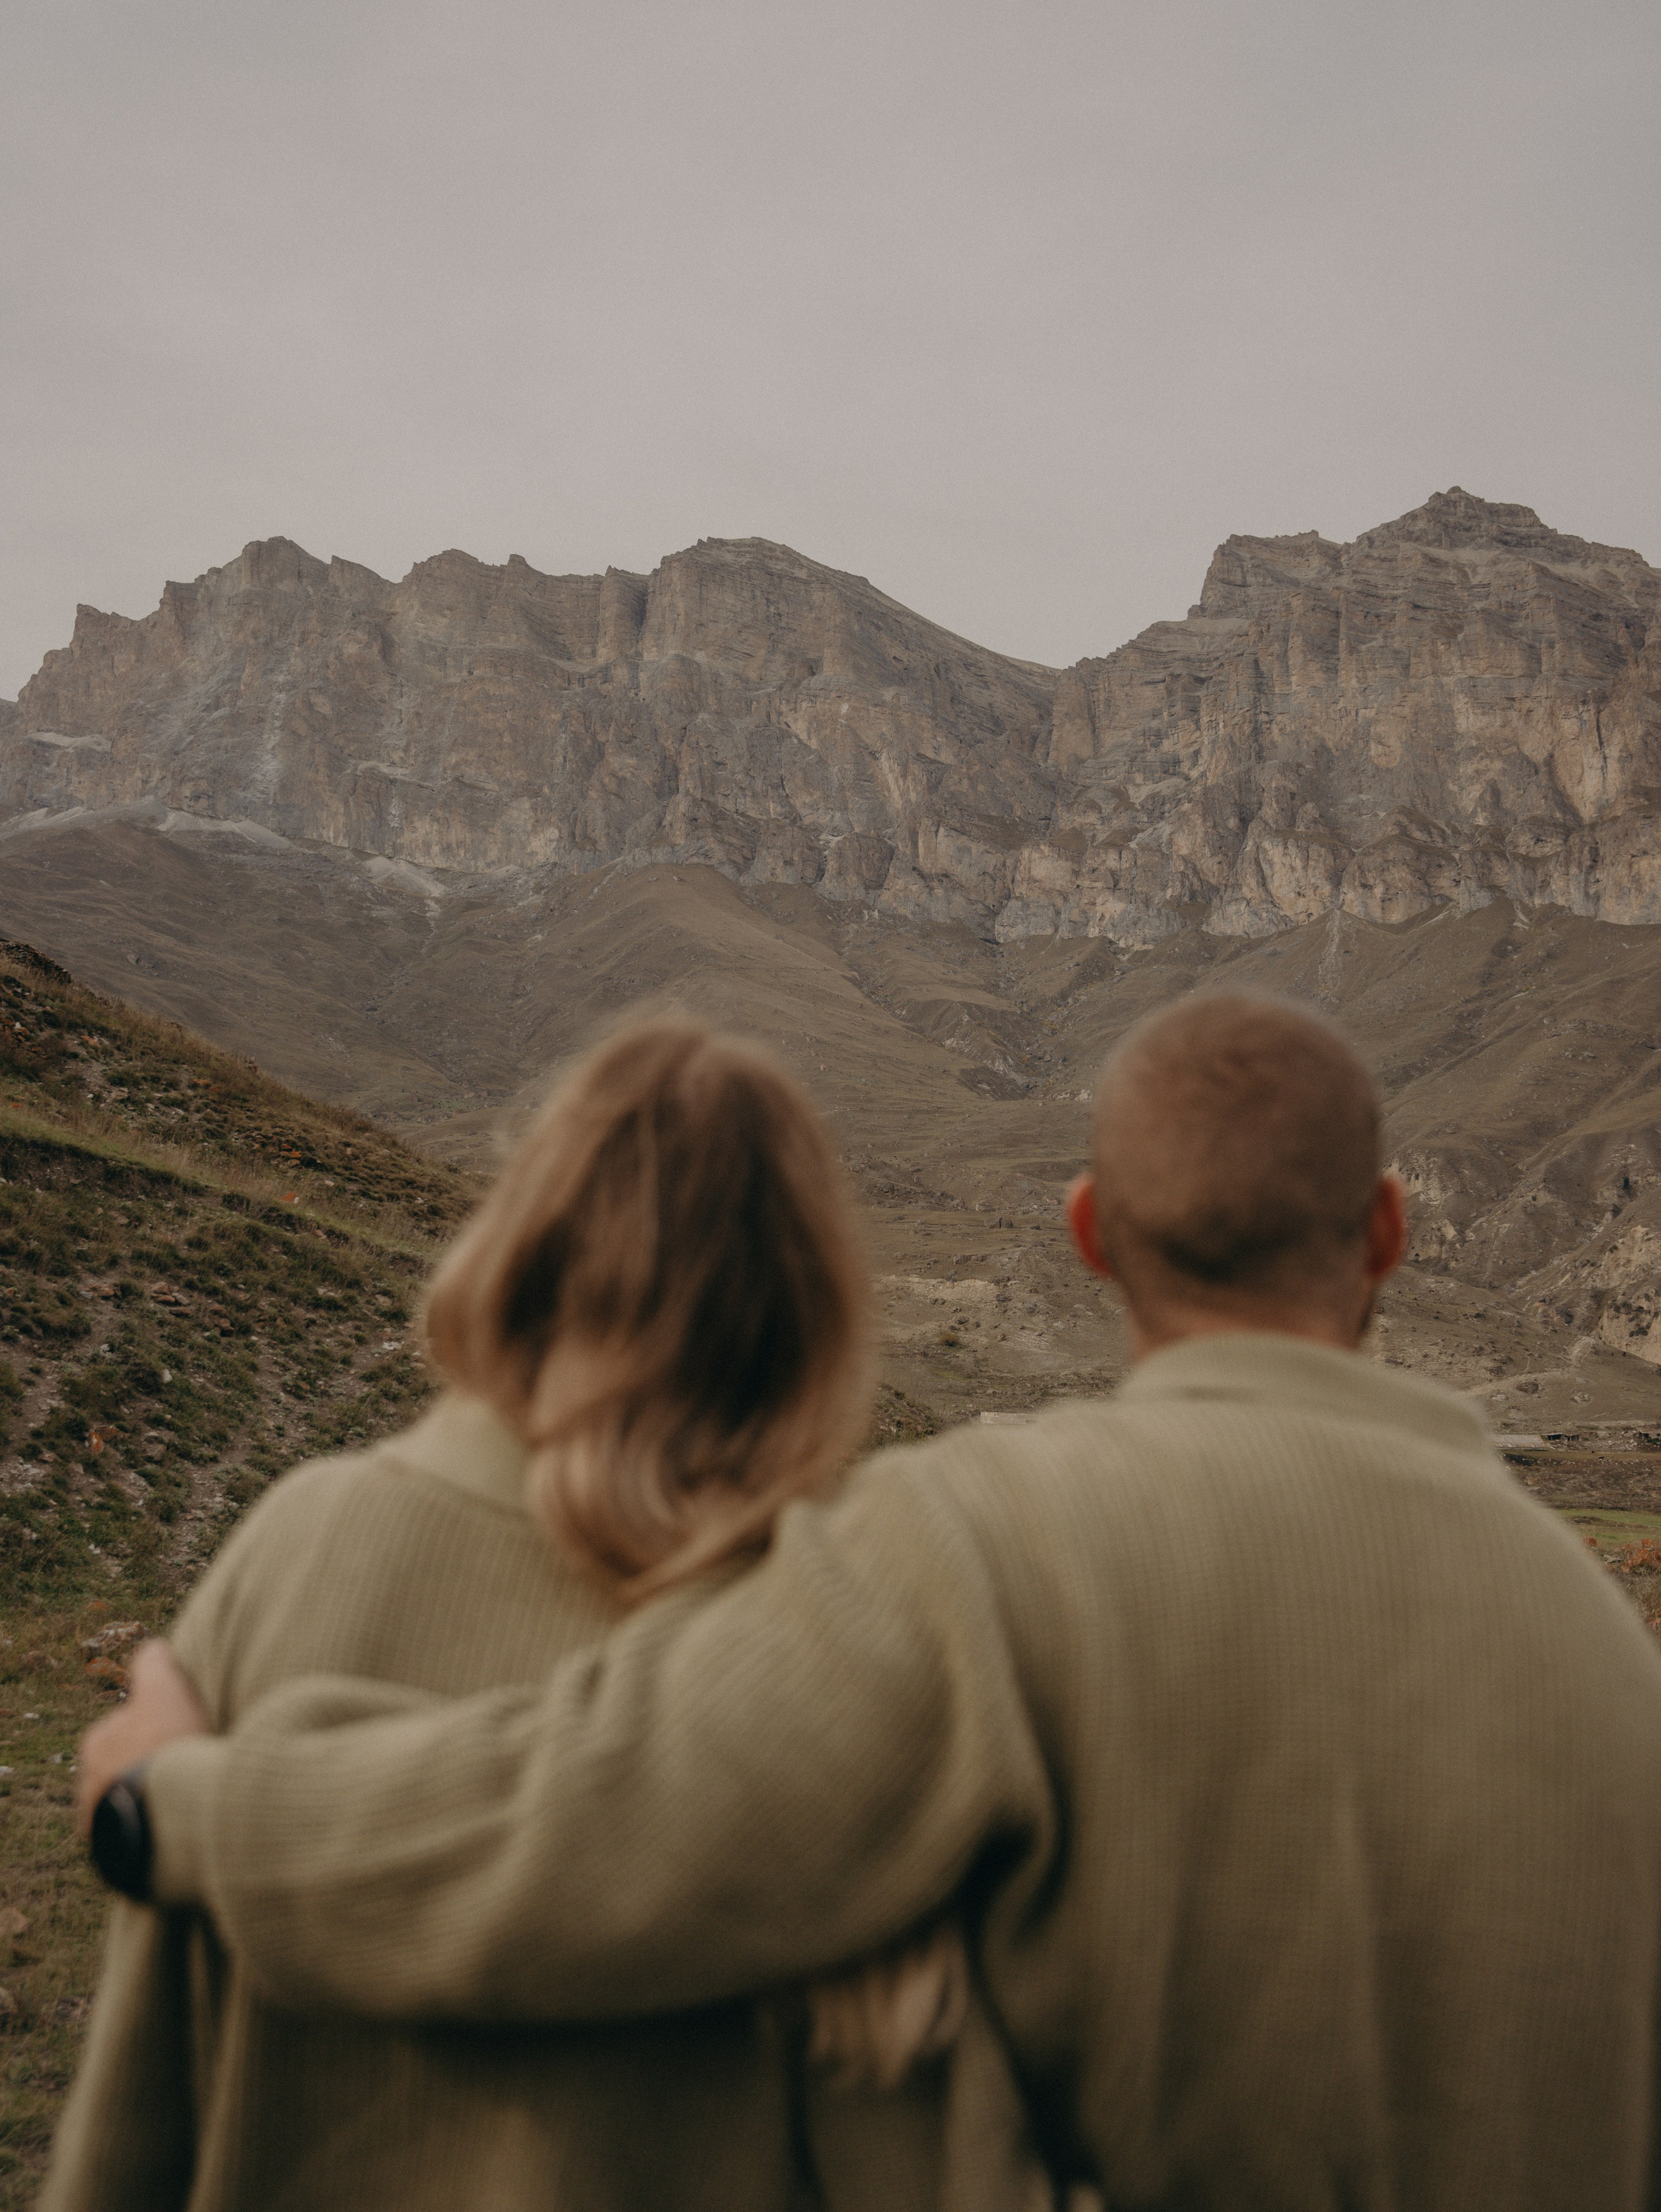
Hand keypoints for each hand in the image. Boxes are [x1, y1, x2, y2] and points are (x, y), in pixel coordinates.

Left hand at [75, 1640, 211, 1837]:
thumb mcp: (165, 1689)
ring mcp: (101, 1817)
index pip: (129, 1723)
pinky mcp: (116, 1851)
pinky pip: (139, 1829)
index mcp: (97, 1740)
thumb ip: (155, 1662)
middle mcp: (89, 1779)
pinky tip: (178, 1817)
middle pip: (128, 1761)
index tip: (183, 1730)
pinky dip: (154, 1823)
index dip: (159, 1723)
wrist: (170, 1813)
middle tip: (188, 1761)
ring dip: (152, 1793)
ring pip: (132, 1796)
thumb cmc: (167, 1745)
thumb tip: (153, 1646)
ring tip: (186, 1793)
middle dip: (151, 1760)